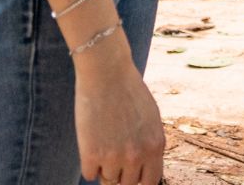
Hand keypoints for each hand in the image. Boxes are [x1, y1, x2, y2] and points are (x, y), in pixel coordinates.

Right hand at [75, 30, 165, 184]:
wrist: (105, 69)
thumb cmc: (127, 88)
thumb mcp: (150, 117)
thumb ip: (149, 144)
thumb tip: (143, 169)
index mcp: (155, 146)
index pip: (150, 182)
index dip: (138, 179)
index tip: (130, 173)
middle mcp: (137, 156)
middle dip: (120, 173)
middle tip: (112, 152)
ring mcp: (114, 157)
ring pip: (107, 180)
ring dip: (103, 166)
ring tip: (102, 139)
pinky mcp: (92, 154)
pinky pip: (89, 173)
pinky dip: (88, 161)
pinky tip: (90, 140)